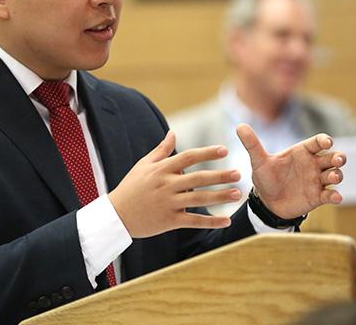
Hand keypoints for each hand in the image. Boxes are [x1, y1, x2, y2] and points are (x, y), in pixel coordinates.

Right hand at [108, 131, 242, 238]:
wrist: (116, 215)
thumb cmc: (131, 187)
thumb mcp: (143, 165)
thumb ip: (161, 150)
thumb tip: (173, 133)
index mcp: (161, 169)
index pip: (188, 157)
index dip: (207, 153)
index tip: (224, 150)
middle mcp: (166, 185)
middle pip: (198, 178)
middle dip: (220, 175)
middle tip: (239, 173)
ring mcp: (168, 203)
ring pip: (199, 199)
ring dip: (220, 196)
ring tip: (238, 194)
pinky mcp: (169, 221)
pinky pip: (194, 221)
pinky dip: (211, 221)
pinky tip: (226, 220)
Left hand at [236, 124, 345, 219]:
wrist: (266, 203)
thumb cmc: (265, 178)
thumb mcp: (258, 161)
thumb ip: (252, 144)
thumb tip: (239, 126)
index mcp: (301, 152)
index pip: (317, 142)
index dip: (324, 140)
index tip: (327, 142)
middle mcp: (313, 164)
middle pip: (332, 157)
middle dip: (339, 157)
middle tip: (338, 160)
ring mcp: (317, 181)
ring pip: (335, 174)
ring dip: (337, 175)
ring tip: (332, 177)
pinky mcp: (318, 197)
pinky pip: (330, 195)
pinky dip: (335, 196)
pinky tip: (336, 197)